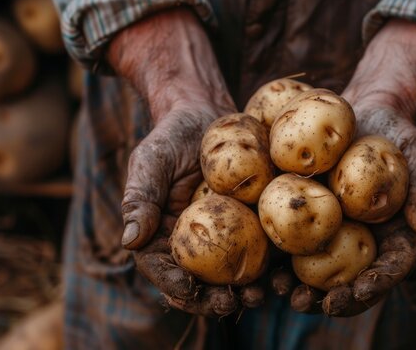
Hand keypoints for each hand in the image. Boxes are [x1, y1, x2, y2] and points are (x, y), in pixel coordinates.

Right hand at [108, 9, 261, 316]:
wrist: (209, 114)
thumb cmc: (172, 136)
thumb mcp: (151, 161)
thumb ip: (141, 198)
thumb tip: (130, 242)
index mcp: (164, 237)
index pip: (165, 272)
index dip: (178, 288)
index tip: (194, 292)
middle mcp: (195, 244)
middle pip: (203, 283)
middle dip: (217, 300)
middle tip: (234, 302)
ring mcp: (227, 238)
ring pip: (235, 275)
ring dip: (249, 292)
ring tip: (264, 294)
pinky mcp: (255, 225)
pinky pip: (264, 251)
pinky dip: (274, 267)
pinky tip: (285, 272)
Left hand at [290, 19, 415, 315]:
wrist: (360, 111)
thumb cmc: (396, 134)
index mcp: (391, 236)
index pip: (387, 268)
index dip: (375, 283)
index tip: (359, 291)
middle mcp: (359, 241)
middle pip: (348, 280)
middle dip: (330, 298)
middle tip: (310, 303)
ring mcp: (329, 232)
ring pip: (316, 270)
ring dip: (298, 287)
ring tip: (280, 292)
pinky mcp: (302, 216)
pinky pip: (289, 241)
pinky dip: (277, 257)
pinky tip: (262, 265)